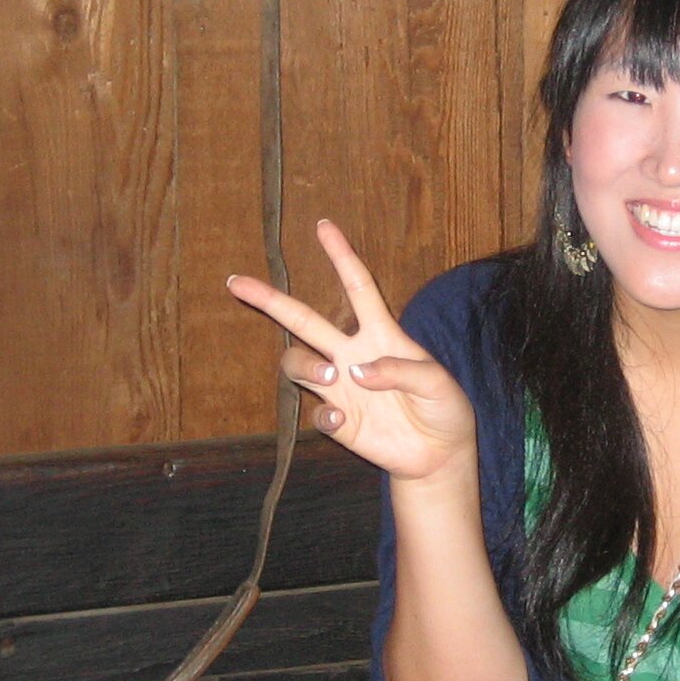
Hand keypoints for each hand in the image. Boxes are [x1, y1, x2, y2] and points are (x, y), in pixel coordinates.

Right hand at [225, 220, 475, 486]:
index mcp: (380, 335)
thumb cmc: (444, 408)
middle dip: (269, 299)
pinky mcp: (338, 420)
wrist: (440, 455)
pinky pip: (314, 411)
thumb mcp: (437, 383)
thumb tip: (357, 372)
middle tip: (236, 282)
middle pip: (303, 320)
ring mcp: (341, 388)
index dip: (341, 256)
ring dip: (305, 365)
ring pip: (297, 363)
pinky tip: (342, 419)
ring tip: (332, 377)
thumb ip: (402, 371)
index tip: (323, 226)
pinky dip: (322, 412)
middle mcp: (352, 355)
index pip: (357, 287)